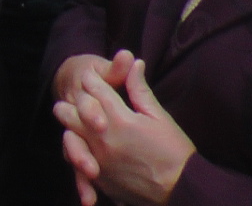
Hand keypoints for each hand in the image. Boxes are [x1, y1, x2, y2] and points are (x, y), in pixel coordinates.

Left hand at [54, 57, 193, 205]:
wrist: (183, 191)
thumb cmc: (175, 152)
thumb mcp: (160, 117)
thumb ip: (140, 89)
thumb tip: (133, 62)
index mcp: (120, 120)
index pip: (94, 89)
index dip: (91, 78)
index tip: (91, 75)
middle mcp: (104, 139)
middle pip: (72, 110)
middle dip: (76, 99)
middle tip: (82, 95)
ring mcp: (99, 160)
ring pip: (68, 135)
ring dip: (70, 123)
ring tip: (76, 117)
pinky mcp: (99, 178)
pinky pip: (76, 160)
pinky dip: (75, 149)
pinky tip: (82, 143)